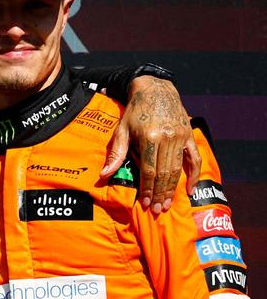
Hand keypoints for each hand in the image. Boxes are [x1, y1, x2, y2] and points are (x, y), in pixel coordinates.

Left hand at [101, 75, 199, 213]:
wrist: (156, 89)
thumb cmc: (134, 111)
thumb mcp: (122, 130)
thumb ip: (116, 153)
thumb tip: (104, 174)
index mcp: (150, 137)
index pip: (149, 170)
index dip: (147, 189)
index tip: (145, 203)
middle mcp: (168, 138)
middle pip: (164, 173)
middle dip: (160, 193)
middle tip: (157, 210)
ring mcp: (181, 137)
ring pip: (178, 169)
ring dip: (173, 188)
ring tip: (167, 203)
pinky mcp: (189, 136)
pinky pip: (194, 159)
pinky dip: (193, 175)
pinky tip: (189, 189)